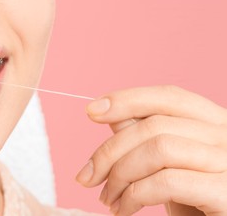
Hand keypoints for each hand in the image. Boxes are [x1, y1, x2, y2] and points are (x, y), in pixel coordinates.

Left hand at [76, 86, 226, 215]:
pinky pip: (167, 181)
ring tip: (107, 198)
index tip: (92, 111)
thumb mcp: (167, 165)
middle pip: (154, 124)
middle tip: (88, 177)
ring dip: (120, 175)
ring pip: (158, 148)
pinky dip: (135, 195)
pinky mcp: (226, 191)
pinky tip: (124, 209)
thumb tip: (111, 114)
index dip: (127, 99)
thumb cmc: (194, 202)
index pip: (168, 96)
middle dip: (110, 151)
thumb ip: (146, 137)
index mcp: (214, 122)